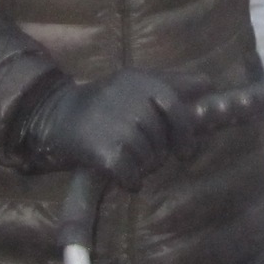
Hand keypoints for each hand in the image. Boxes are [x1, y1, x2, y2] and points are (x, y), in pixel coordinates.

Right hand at [16, 69, 196, 188]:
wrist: (55, 114)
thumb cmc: (104, 101)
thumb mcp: (136, 82)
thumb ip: (173, 83)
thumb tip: (208, 83)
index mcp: (141, 82)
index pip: (176, 109)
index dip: (184, 133)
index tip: (184, 151)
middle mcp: (130, 101)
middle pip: (162, 139)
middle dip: (156, 152)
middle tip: (139, 151)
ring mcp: (117, 126)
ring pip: (148, 159)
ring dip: (140, 166)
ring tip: (124, 156)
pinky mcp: (104, 151)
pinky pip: (131, 174)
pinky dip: (129, 180)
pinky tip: (121, 175)